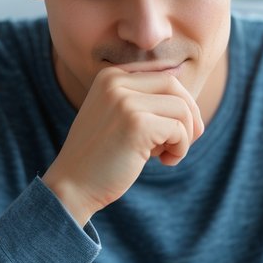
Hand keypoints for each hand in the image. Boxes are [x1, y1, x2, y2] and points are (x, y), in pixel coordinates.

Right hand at [42, 68, 203, 224]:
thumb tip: (190, 98)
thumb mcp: (120, 117)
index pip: (163, 76)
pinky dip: (180, 149)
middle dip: (189, 116)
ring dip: (185, 136)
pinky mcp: (137, 124)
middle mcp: (116, 82)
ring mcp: (125, 101)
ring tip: (168, 154)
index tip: (173, 130)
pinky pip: (179, 130)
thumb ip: (145, 101)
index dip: (178, 103)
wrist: (72, 186)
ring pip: (182, 108)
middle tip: (182, 143)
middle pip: (175, 86)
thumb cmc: (102, 157)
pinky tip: (164, 162)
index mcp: (110, 76)